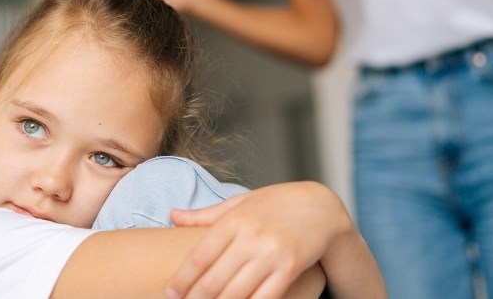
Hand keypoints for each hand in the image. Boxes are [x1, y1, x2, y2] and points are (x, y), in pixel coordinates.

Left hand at [165, 182, 351, 298]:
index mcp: (234, 220)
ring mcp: (271, 254)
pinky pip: (264, 298)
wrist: (321, 207)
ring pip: (236, 294)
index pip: (199, 256)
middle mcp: (251, 237)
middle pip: (214, 279)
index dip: (182, 279)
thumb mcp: (239, 203)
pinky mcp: (290, 269)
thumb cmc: (275, 204)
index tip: (171, 293)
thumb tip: (172, 215)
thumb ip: (206, 215)